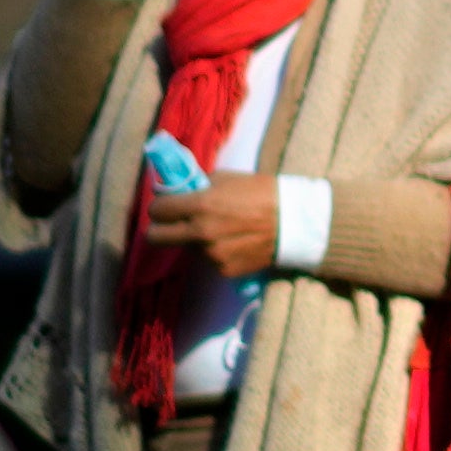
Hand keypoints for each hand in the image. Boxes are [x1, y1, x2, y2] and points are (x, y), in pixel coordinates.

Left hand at [140, 174, 281, 278]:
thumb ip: (200, 188)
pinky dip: (214, 252)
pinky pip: (207, 260)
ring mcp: (211, 255)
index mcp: (199, 205)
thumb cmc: (262, 193)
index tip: (165, 206)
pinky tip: (232, 242)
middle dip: (159, 229)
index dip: (159, 207)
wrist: (295, 223)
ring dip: (193, 240)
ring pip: (186, 249)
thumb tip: (181, 193)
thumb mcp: (227, 179)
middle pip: (156, 238)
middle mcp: (200, 233)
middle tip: (171, 223)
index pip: (156, 211)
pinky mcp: (224, 270)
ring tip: (218, 230)